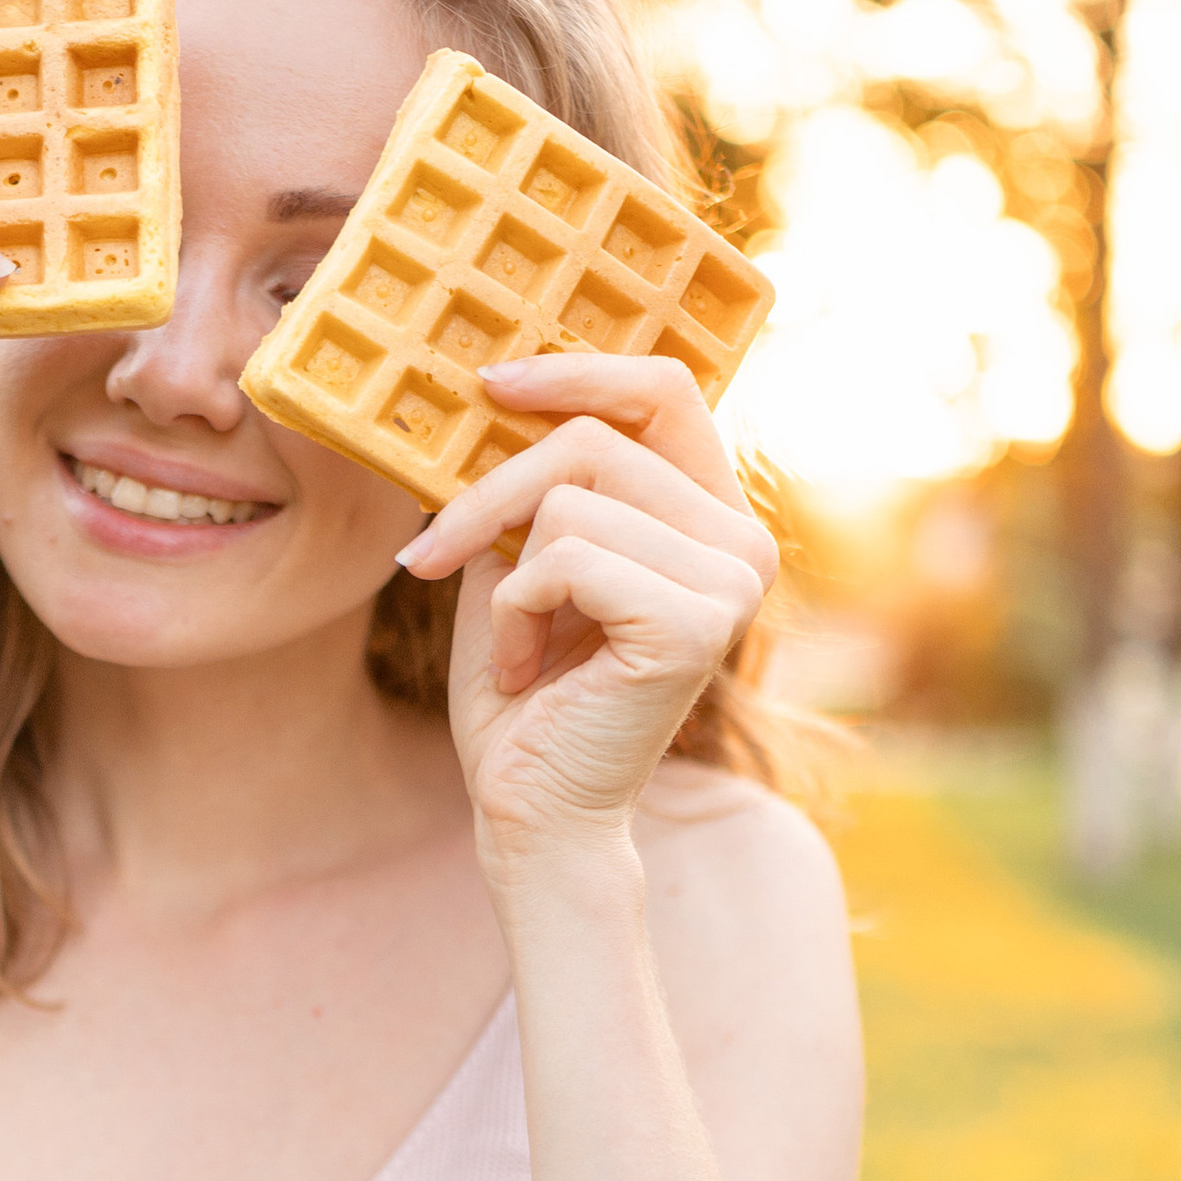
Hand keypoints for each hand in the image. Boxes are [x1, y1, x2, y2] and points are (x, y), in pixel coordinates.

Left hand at [397, 355, 777, 877]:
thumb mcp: (517, 561)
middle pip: (592, 439)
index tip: (489, 386)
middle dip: (490, 497)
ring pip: (570, 500)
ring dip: (507, 576)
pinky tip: (531, 669)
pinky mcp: (695, 623)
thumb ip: (529, 483)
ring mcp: (731, 582)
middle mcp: (743, 541)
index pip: (664, 390)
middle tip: (437, 561)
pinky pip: (566, 558)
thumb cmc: (524, 696)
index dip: (576, 371)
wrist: (533, 809)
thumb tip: (487, 390)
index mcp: (711, 515)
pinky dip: (519, 610)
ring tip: (519, 646)